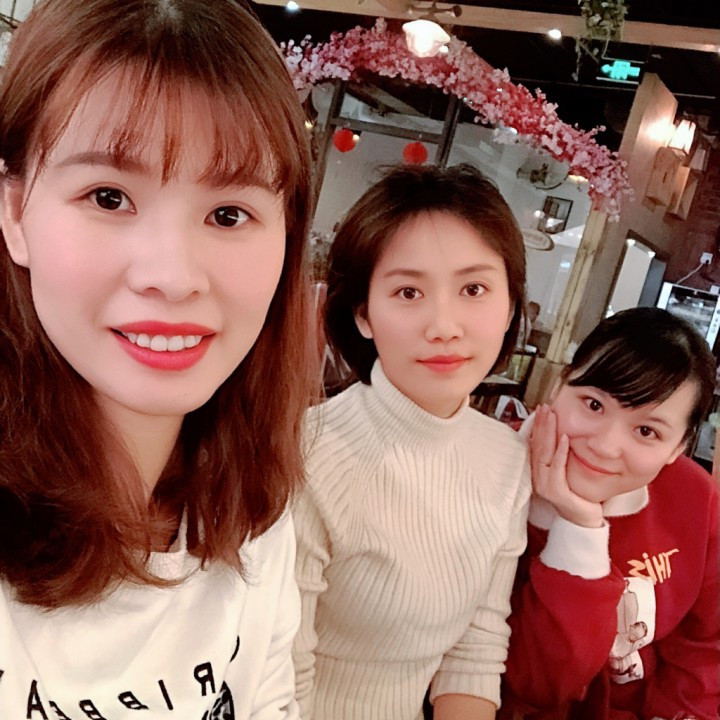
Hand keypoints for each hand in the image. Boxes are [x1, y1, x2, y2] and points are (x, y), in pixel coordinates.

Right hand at [530, 404, 603, 527]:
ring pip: (544, 454)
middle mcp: (537, 477)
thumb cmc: (575, 494)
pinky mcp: (556, 491)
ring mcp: (544, 485)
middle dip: (541, 425)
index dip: (537, 426)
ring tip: (552, 417)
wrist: (582, 519)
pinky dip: (560, 451)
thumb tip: (559, 433)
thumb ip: (558, 455)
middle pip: (537, 446)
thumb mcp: (564, 470)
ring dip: (548, 433)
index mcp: (537, 471)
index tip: (541, 410)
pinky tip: (564, 438)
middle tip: (544, 408)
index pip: (534, 444)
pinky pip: (557, 468)